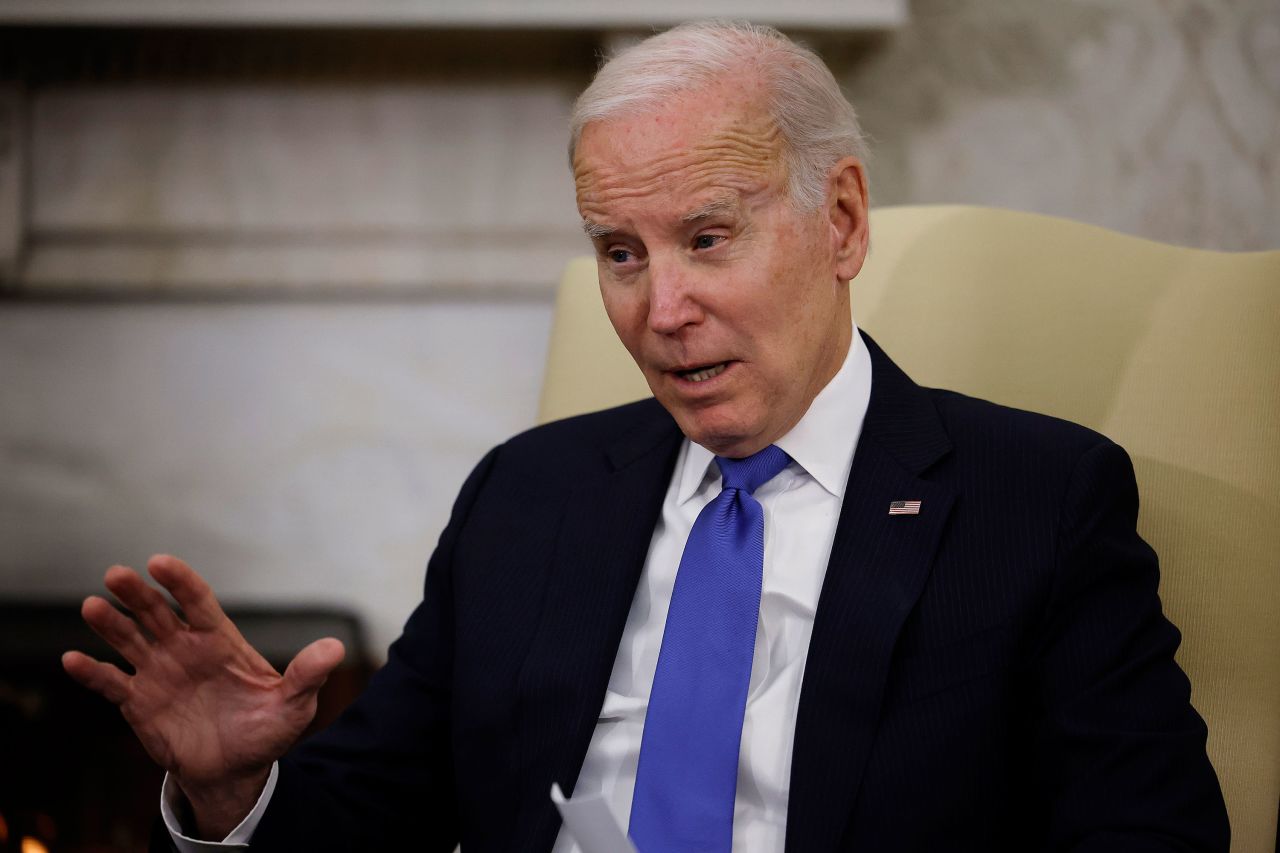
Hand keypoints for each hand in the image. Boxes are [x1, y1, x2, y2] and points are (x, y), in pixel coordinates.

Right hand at [62, 554, 344, 838]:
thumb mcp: (293, 705)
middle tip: (116, 574)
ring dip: (110, 623)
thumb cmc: (266, 730)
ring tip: (92, 606)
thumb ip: (307, 675)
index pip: (197, 601)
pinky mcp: (138, 702)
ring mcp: (159, 672)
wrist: (236, 769)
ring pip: (129, 640)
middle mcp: (184, 649)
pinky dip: (92, 672)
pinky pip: (111, 683)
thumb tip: (335, 647)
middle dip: (137, 593)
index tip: (160, 562)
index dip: (179, 581)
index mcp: (219, 641)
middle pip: (157, 613)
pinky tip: (73, 660)